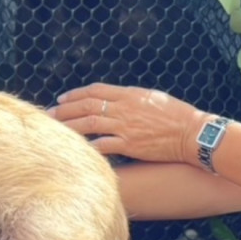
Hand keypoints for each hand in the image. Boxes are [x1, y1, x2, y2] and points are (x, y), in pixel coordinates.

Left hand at [52, 83, 207, 163]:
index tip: (62, 98)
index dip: (76, 94)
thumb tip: (117, 100)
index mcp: (129, 94)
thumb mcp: (153, 98)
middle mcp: (124, 108)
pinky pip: (102, 145)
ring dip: (69, 126)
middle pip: (86, 106)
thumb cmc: (177, 115)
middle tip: (48, 114)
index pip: (95, 90)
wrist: (192, 133)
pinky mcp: (129, 145)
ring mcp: (125, 127)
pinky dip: (87, 146)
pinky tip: (74, 149)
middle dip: (65, 110)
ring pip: (88, 124)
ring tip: (54, 130)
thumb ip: (132, 98)